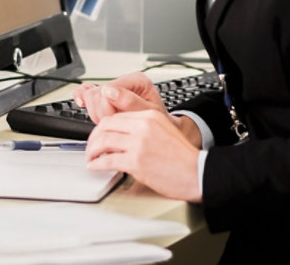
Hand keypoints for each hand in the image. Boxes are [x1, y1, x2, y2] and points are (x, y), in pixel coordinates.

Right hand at [73, 72, 165, 122]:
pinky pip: (85, 90)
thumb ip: (132, 103)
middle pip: (96, 93)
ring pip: (89, 95)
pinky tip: (82, 105)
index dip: (108, 109)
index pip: (108, 90)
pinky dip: (82, 98)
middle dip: (102, 114)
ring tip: (111, 121)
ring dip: (96, 113)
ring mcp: (113, 87)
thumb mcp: (151, 115)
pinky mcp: (104, 94)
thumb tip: (110, 91)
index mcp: (137, 80)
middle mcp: (123, 81)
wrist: (160, 130)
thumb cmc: (158, 123)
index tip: (117, 122)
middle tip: (115, 124)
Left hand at [85, 109, 201, 201]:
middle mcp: (142, 126)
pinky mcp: (136, 161)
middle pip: (106, 126)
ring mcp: (138, 143)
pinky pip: (108, 160)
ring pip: (103, 141)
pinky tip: (95, 166)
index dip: (102, 127)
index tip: (98, 135)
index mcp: (149, 116)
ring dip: (92, 150)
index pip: (116, 116)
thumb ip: (142, 128)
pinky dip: (97, 163)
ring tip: (91, 157)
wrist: (198, 172)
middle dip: (93, 137)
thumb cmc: (183, 157)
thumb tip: (120, 135)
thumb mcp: (163, 130)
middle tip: (91, 146)